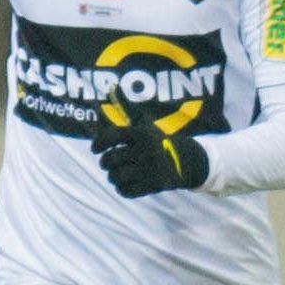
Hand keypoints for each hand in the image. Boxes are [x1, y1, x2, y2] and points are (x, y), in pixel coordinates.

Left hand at [91, 123, 208, 197]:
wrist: (189, 160)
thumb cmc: (160, 142)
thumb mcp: (148, 127)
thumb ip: (129, 117)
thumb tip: (111, 93)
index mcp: (142, 134)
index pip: (110, 137)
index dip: (98, 144)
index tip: (95, 149)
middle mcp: (145, 150)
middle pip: (110, 160)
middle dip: (105, 163)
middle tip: (108, 163)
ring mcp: (150, 169)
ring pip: (116, 176)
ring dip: (113, 177)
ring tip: (116, 175)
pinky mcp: (154, 185)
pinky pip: (127, 191)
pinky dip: (122, 189)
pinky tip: (125, 185)